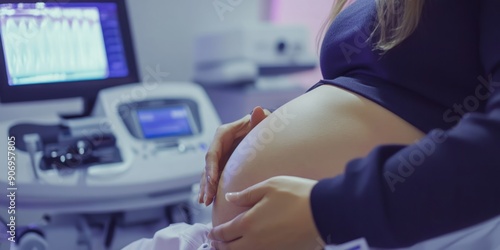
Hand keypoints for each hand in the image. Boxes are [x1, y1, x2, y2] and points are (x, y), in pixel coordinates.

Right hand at [199, 106, 270, 205]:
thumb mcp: (261, 122)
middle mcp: (219, 145)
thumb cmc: (262, 125)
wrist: (265, 131)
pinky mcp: (223, 164)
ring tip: (204, 202)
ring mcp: (220, 156)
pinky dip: (209, 188)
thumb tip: (257, 110)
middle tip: (207, 198)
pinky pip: (213, 177)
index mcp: (224, 134)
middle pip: (208, 165)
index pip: (213, 152)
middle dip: (207, 182)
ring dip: (206, 188)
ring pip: (208, 173)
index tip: (212, 180)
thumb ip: (259, 118)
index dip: (211, 167)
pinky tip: (206, 200)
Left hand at [208, 176, 323, 249]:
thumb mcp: (269, 187)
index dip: (214, 234)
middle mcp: (255, 241)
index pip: (224, 233)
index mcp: (248, 223)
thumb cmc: (297, 195)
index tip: (211, 233)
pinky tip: (252, 247)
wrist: (323, 212)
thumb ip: (246, 194)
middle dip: (220, 246)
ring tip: (230, 247)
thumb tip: (230, 198)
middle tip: (216, 243)